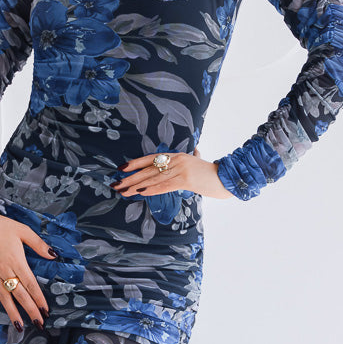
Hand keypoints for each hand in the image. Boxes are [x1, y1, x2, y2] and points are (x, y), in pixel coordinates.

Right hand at [0, 214, 55, 326]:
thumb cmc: (2, 226)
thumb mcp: (23, 231)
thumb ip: (39, 245)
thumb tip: (53, 256)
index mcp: (16, 261)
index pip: (30, 284)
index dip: (38, 299)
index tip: (45, 310)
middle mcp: (4, 270)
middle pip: (19, 295)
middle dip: (30, 310)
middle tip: (39, 323)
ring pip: (3, 297)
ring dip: (12, 313)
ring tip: (19, 326)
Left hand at [112, 146, 234, 199]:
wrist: (227, 178)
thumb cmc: (212, 174)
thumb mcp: (200, 163)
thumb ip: (196, 157)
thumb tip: (197, 151)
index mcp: (176, 156)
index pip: (150, 159)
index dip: (135, 164)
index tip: (121, 169)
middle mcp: (176, 160)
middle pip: (148, 169)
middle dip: (129, 178)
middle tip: (115, 184)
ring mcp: (180, 168)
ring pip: (153, 178)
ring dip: (135, 186)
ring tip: (122, 191)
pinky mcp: (185, 179)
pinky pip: (164, 185)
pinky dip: (151, 189)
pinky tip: (140, 192)